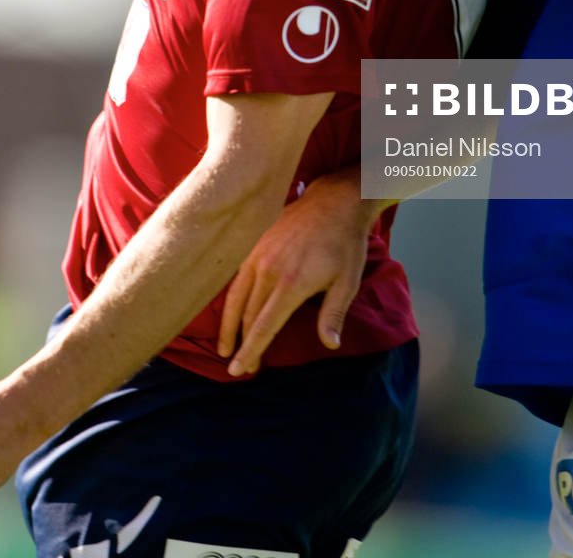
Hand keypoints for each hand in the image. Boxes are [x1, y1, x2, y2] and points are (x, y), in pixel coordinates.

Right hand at [216, 173, 378, 376]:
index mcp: (291, 284)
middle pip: (246, 316)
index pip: (263, 326)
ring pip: (235, 297)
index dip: (250, 350)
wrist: (333, 202)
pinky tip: (231, 311)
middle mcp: (268, 270)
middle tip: (240, 367)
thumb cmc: (344, 245)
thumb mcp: (347, 282)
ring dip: (229, 324)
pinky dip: (231, 299)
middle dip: (241, 344)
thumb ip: (333, 314)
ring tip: (225, 346)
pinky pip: (237, 277)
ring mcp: (258, 255)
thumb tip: (329, 345)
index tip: (238, 370)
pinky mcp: (254, 244)